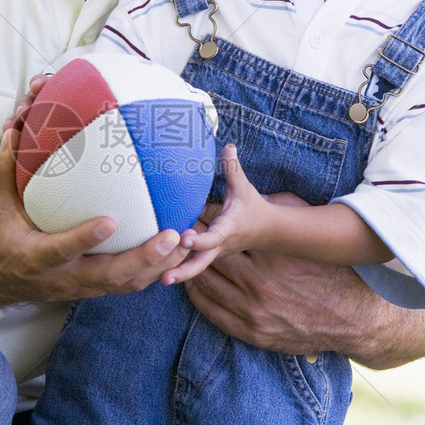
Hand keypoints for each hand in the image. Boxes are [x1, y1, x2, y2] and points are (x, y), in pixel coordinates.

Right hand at [0, 124, 190, 306]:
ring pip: (127, 283)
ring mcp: (82, 286)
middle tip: (172, 236)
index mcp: (34, 258)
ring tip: (188, 241)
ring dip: (160, 265)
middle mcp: (62, 277)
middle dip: (143, 258)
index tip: (109, 221)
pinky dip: (157, 266)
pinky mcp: (96, 287)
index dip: (84, 239)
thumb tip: (15, 129)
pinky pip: (130, 281)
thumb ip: (5, 169)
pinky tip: (180, 246)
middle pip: (108, 276)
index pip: (60, 249)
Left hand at [162, 145, 268, 285]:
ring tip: (158, 280)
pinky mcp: (207, 256)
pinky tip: (157, 272)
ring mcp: (213, 254)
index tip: (184, 239)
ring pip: (195, 269)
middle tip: (165, 277)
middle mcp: (219, 245)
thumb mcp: (243, 187)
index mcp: (227, 229)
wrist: (267, 230)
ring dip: (178, 274)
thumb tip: (227, 145)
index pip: (213, 238)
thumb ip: (233, 167)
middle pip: (201, 263)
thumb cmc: (252, 207)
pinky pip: (192, 265)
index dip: (199, 239)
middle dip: (184, 271)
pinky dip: (178, 268)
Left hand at [181, 190, 326, 354]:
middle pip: (208, 259)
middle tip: (171, 233)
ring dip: (187, 271)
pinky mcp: (251, 331)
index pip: (221, 233)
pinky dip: (197, 296)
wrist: (348, 318)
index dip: (201, 222)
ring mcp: (252, 310)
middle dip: (188, 245)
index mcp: (269, 255)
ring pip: (206, 285)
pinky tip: (190, 284)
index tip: (187, 213)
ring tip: (173, 258)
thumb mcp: (307, 235)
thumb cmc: (327, 272)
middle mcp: (257, 283)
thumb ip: (282, 204)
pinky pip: (211, 311)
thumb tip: (263, 176)